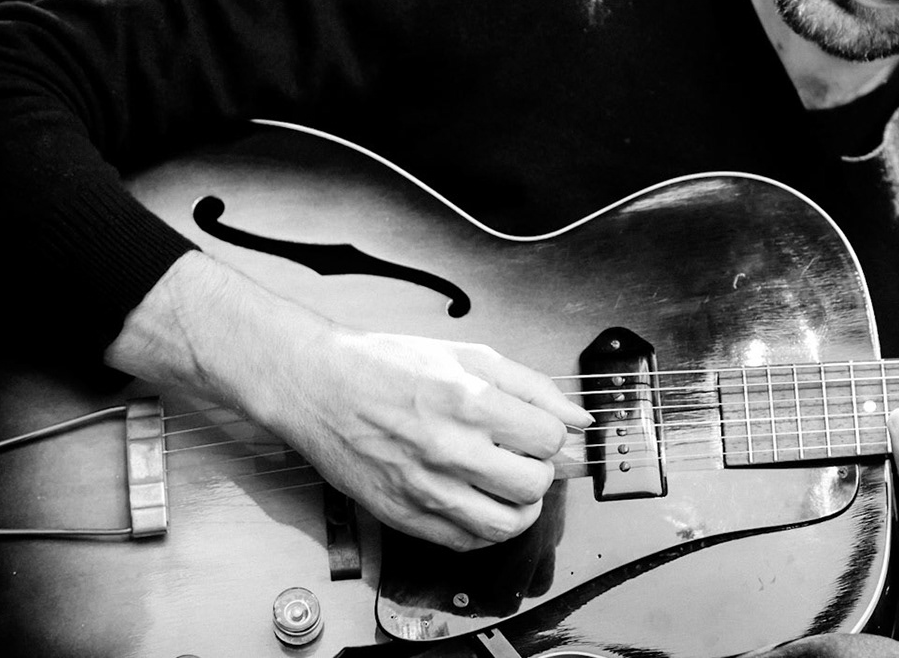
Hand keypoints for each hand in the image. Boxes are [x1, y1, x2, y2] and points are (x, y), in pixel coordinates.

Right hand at [259, 326, 592, 550]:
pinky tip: (479, 500)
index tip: (536, 429)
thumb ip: (533, 387)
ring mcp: (425, 489)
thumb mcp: (470, 356)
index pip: (550, 439)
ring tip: (508, 483)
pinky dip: (485, 527)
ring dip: (519, 506)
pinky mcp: (403, 516)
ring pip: (507, 524)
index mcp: (470, 402)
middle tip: (523, 456)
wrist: (317, 386)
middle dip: (540, 469)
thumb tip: (580, 418)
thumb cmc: (388, 365)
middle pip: (535, 484)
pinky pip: (466, 542)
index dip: (550, 434)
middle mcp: (450, 450)